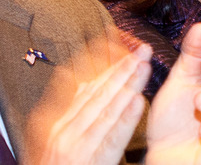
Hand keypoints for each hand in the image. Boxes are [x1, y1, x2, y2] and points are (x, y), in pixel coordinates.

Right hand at [35, 43, 150, 164]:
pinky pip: (111, 138)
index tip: (124, 48)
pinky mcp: (90, 163)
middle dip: (122, 68)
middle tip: (141, 49)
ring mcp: (74, 147)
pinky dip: (125, 119)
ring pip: (105, 109)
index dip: (107, 66)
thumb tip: (88, 85)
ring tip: (144, 66)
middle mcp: (63, 131)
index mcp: (57, 123)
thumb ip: (74, 114)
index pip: (85, 88)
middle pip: (97, 93)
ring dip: (127, 85)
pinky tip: (138, 102)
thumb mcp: (59, 141)